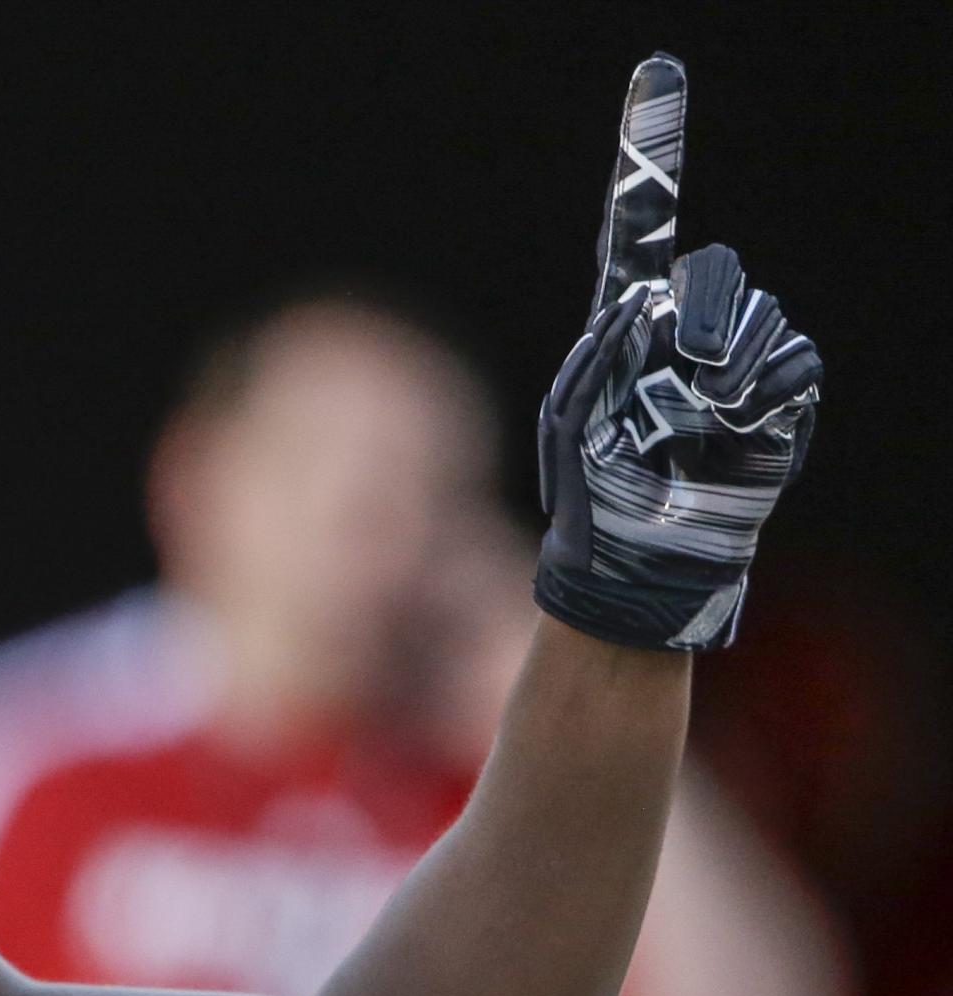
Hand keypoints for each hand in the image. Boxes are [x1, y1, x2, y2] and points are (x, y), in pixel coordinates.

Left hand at [534, 53, 821, 651]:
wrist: (647, 556)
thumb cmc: (596, 493)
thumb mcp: (574, 420)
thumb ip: (604, 352)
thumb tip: (655, 304)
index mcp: (622, 318)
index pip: (640, 219)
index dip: (651, 143)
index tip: (657, 68)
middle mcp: (681, 324)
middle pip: (710, 271)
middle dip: (693, 325)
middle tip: (675, 382)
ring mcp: (734, 355)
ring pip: (752, 315)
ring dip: (723, 371)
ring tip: (696, 422)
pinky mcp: (779, 392)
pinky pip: (791, 361)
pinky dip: (763, 396)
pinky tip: (734, 429)